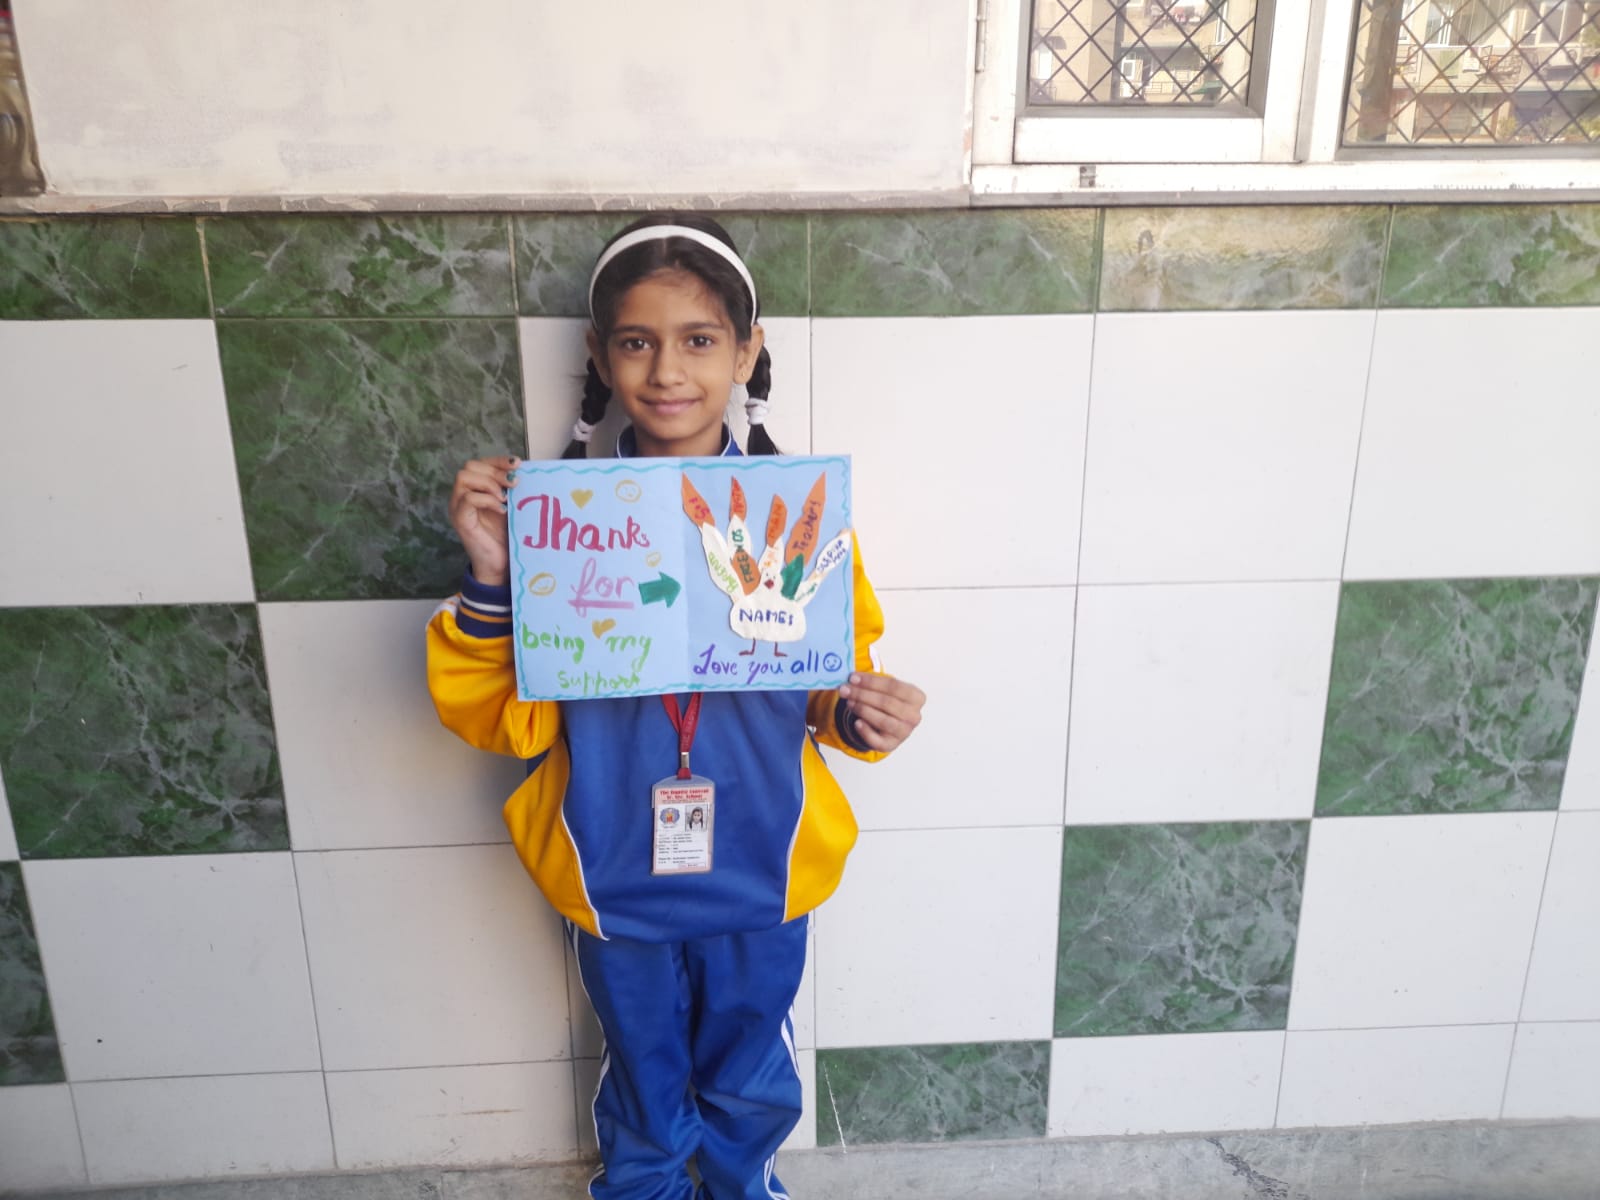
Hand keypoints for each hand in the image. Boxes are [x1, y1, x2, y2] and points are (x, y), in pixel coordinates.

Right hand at [449, 456, 519, 585]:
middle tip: (514, 483)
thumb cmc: (505, 536)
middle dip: (494, 470)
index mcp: (473, 490)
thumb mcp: (510, 506)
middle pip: (469, 467)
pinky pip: (468, 499)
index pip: (479, 464)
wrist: (500, 565)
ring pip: (464, 478)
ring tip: (506, 497)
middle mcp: (461, 496)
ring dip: (489, 483)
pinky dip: (487, 499)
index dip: (497, 460)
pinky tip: (502, 509)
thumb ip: (510, 489)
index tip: (517, 463)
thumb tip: (521, 469)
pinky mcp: (459, 520)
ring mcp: (457, 507)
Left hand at [836, 673, 925, 754]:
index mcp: (917, 698)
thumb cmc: (888, 702)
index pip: (893, 686)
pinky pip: (878, 741)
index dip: (871, 682)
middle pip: (886, 703)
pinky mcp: (892, 744)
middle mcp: (914, 716)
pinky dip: (866, 732)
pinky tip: (856, 723)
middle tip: (845, 690)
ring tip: (849, 703)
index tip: (853, 678)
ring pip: (883, 721)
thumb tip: (852, 679)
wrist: (889, 723)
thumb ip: (872, 683)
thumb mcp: (885, 689)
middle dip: (863, 695)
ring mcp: (904, 732)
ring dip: (863, 710)